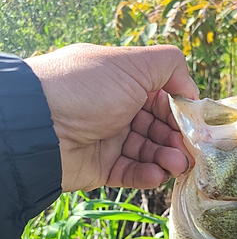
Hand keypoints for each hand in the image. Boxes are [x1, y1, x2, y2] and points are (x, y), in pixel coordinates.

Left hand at [25, 43, 198, 191]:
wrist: (40, 125)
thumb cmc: (87, 89)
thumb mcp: (133, 64)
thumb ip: (170, 67)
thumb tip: (192, 89)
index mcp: (124, 85)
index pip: (162, 100)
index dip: (180, 113)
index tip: (195, 126)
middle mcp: (118, 111)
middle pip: (157, 129)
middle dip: (176, 140)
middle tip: (190, 153)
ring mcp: (109, 141)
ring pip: (147, 153)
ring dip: (166, 159)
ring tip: (177, 165)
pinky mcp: (101, 168)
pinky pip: (130, 173)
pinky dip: (146, 175)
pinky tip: (157, 174)